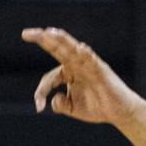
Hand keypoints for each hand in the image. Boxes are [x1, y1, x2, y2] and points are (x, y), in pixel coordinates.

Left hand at [22, 27, 144, 125]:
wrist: (119, 112)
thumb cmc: (97, 107)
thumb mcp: (72, 108)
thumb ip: (60, 104)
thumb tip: (52, 100)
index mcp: (69, 73)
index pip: (49, 77)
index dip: (41, 91)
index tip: (38, 107)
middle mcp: (77, 65)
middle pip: (58, 49)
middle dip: (43, 40)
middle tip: (26, 33)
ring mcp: (89, 65)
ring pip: (72, 49)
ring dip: (60, 40)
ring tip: (48, 33)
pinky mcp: (101, 69)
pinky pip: (92, 60)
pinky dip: (86, 54)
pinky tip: (79, 48)